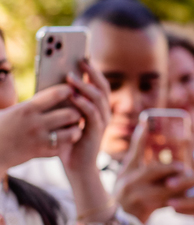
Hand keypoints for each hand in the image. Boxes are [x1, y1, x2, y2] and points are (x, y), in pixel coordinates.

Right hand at [0, 85, 83, 171]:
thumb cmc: (0, 127)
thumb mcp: (13, 111)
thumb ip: (31, 103)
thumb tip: (49, 93)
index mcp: (27, 109)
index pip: (56, 94)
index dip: (68, 91)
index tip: (71, 91)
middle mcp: (35, 124)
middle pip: (70, 114)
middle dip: (76, 112)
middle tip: (76, 112)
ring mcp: (39, 140)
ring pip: (72, 133)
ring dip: (75, 129)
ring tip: (74, 127)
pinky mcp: (40, 153)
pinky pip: (63, 147)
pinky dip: (66, 143)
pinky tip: (64, 139)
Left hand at [60, 60, 110, 179]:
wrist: (77, 167)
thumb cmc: (70, 142)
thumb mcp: (68, 119)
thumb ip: (67, 104)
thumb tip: (58, 85)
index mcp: (99, 108)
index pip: (100, 85)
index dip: (93, 71)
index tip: (83, 58)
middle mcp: (104, 112)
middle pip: (103, 87)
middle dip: (91, 72)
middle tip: (80, 61)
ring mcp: (102, 122)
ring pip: (98, 97)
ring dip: (84, 86)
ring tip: (71, 77)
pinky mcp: (96, 131)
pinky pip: (92, 113)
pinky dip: (83, 103)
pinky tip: (73, 96)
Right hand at [112, 123, 186, 223]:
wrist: (118, 224)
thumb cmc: (127, 194)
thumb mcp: (128, 175)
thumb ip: (138, 154)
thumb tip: (145, 125)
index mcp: (125, 173)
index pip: (135, 153)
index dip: (142, 138)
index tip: (151, 126)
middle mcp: (128, 183)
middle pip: (154, 171)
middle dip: (171, 168)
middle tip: (186, 166)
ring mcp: (135, 197)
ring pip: (163, 188)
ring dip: (180, 183)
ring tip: (193, 179)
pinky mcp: (144, 209)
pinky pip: (167, 202)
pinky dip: (179, 198)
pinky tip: (189, 194)